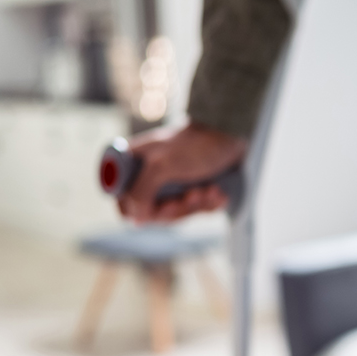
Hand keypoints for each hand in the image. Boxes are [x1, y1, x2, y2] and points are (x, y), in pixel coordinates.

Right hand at [117, 122, 247, 222]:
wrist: (232, 135)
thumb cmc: (195, 145)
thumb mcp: (161, 166)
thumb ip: (141, 192)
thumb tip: (136, 220)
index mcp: (134, 164)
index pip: (124, 201)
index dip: (140, 211)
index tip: (163, 207)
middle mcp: (149, 175)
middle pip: (153, 213)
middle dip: (178, 208)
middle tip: (193, 194)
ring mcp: (171, 185)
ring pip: (176, 214)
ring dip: (195, 205)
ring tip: (209, 189)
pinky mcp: (192, 192)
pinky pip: (195, 211)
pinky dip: (208, 204)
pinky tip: (218, 192)